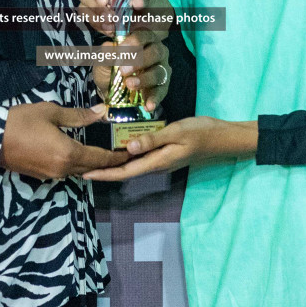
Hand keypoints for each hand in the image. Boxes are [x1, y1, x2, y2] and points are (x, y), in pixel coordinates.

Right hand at [0, 103, 128, 179]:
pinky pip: (65, 171)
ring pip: (78, 171)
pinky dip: (76, 164)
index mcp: (68, 153)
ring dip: (92, 164)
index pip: (100, 158)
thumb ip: (78, 116)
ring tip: (104, 153)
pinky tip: (79, 154)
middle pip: (91, 168)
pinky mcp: (40, 176)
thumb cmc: (20, 121)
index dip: (116, 156)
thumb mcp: (50, 112)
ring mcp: (51, 175)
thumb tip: (102, 112)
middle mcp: (62, 169)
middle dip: (107, 162)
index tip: (131, 153)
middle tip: (122, 153)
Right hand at [76, 0, 172, 39]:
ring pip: (83, 9)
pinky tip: (112, 30)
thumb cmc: (151, 1)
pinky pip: (91, 22)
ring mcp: (93, 2)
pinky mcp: (95, 16)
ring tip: (112, 26)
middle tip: (110, 16)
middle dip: (96, 7)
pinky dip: (100, 27)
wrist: (154, 17)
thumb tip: (137, 1)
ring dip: (96, 18)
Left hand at [82, 116, 257, 181]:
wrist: (224, 138)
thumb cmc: (202, 132)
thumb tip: (128, 149)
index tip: (85, 174)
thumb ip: (153, 140)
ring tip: (93, 160)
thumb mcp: (177, 132)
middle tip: (81, 167)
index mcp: (157, 162)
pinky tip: (118, 150)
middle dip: (103, 171)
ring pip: (132, 166)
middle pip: (125, 172)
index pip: (125, 172)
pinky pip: (140, 159)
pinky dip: (125, 157)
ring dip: (113, 166)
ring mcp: (161, 161)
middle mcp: (157, 165)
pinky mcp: (165, 154)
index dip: (104, 174)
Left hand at [87, 36, 169, 111]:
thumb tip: (107, 47)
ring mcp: (162, 68)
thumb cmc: (111, 68)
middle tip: (123, 70)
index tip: (120, 51)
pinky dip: (155, 99)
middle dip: (139, 61)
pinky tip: (148, 105)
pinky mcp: (162, 86)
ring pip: (159, 71)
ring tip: (130, 85)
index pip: (143, 35)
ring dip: (144, 79)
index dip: (133, 42)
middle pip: (155, 52)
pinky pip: (161, 91)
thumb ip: (105, 55)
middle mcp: (157, 51)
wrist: (111, 90)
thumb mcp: (104, 62)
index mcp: (143, 39)